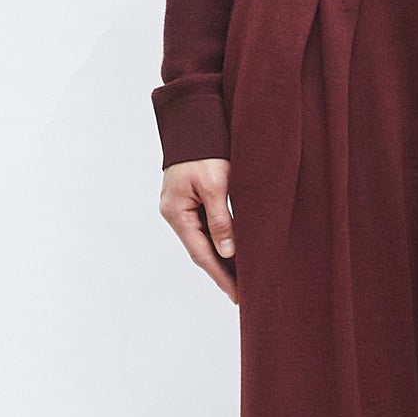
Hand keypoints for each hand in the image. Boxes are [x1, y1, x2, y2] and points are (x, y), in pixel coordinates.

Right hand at [160, 157, 237, 302]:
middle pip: (200, 252)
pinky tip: (233, 252)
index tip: (237, 295)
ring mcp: (180, 208)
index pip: (201, 254)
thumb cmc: (204, 150)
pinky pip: (205, 228)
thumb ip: (220, 221)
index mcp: (176, 212)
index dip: (221, 276)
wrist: (193, 121)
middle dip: (222, 274)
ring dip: (222, 260)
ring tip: (242, 279)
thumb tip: (227, 253)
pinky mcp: (189, 200)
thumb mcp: (216, 186)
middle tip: (242, 295)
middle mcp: (175, 213)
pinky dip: (219, 242)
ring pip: (203, 241)